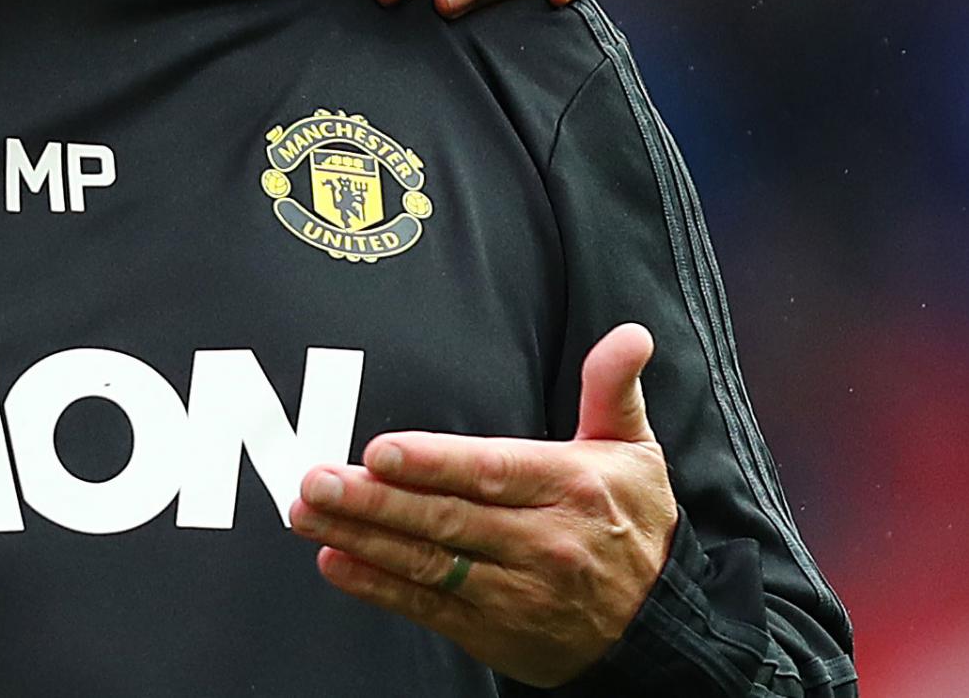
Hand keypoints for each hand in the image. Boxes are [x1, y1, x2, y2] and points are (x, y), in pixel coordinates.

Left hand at [286, 324, 675, 687]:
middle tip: (316, 480)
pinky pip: (429, 608)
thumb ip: (612, 389)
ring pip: (429, 562)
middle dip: (374, 501)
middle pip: (447, 518)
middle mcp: (543, 542)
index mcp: (570, 488)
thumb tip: (629, 335)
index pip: (490, 471)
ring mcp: (517, 593)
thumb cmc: (631, 524)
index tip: (380, 451)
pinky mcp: (496, 632)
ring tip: (307, 515)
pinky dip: (378, 588)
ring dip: (361, 539)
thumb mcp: (632, 451)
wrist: (662, 628)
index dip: (433, 462)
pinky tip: (336, 563)